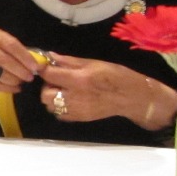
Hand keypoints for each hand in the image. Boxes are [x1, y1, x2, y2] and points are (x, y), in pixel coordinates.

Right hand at [0, 27, 43, 94]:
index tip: (36, 67)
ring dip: (14, 80)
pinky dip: (7, 88)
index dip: (26, 57)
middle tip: (30, 77)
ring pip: (0, 73)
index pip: (12, 44)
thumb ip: (15, 50)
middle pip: (6, 59)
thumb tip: (37, 63)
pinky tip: (14, 89)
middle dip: (21, 70)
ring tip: (20, 82)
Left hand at [40, 53, 175, 127]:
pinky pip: (59, 114)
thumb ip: (69, 62)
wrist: (131, 97)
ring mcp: (76, 110)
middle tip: (57, 81)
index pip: (49, 75)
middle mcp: (75, 96)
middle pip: (45, 94)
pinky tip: (70, 100)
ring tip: (64, 91)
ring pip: (50, 106)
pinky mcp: (79, 118)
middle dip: (47, 86)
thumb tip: (50, 56)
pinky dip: (59, 107)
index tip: (47, 67)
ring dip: (52, 97)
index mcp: (79, 79)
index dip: (45, 70)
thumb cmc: (115, 75)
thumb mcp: (93, 63)